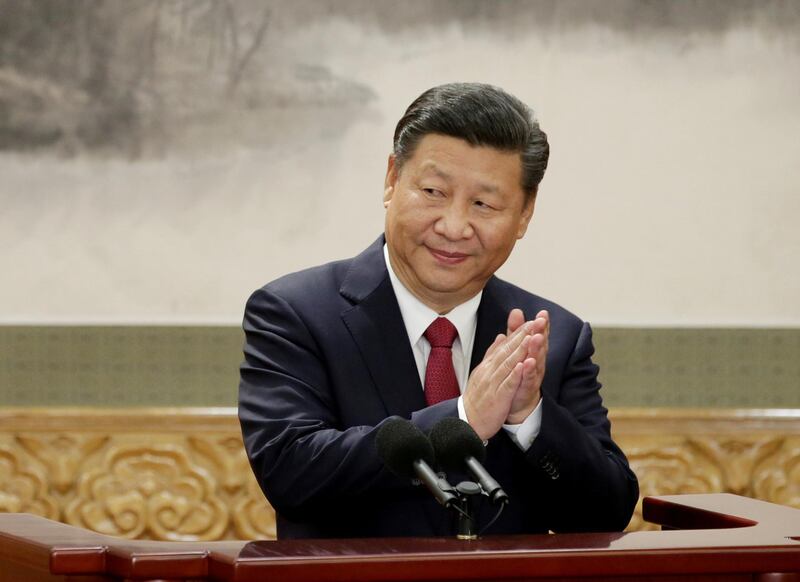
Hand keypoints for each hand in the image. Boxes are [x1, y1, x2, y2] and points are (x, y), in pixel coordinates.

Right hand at [463, 318, 536, 440]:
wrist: (467, 420)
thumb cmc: (477, 398)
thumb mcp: (483, 371)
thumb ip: (492, 354)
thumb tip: (501, 336)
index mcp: (488, 365)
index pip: (505, 345)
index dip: (519, 332)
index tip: (531, 321)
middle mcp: (490, 371)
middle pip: (508, 350)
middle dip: (523, 335)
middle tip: (536, 322)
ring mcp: (493, 383)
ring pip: (508, 364)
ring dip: (520, 350)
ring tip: (532, 337)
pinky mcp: (498, 397)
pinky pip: (507, 384)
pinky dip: (514, 374)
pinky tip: (522, 365)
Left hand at [506, 309, 548, 423]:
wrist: (517, 403)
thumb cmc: (519, 374)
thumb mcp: (516, 349)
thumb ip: (516, 331)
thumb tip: (516, 311)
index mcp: (533, 352)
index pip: (538, 335)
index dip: (541, 325)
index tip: (543, 313)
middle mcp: (537, 362)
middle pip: (540, 345)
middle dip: (541, 332)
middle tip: (542, 321)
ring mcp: (533, 376)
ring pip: (536, 360)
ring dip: (536, 349)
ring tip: (537, 337)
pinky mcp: (527, 388)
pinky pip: (528, 379)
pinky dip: (528, 371)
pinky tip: (527, 362)